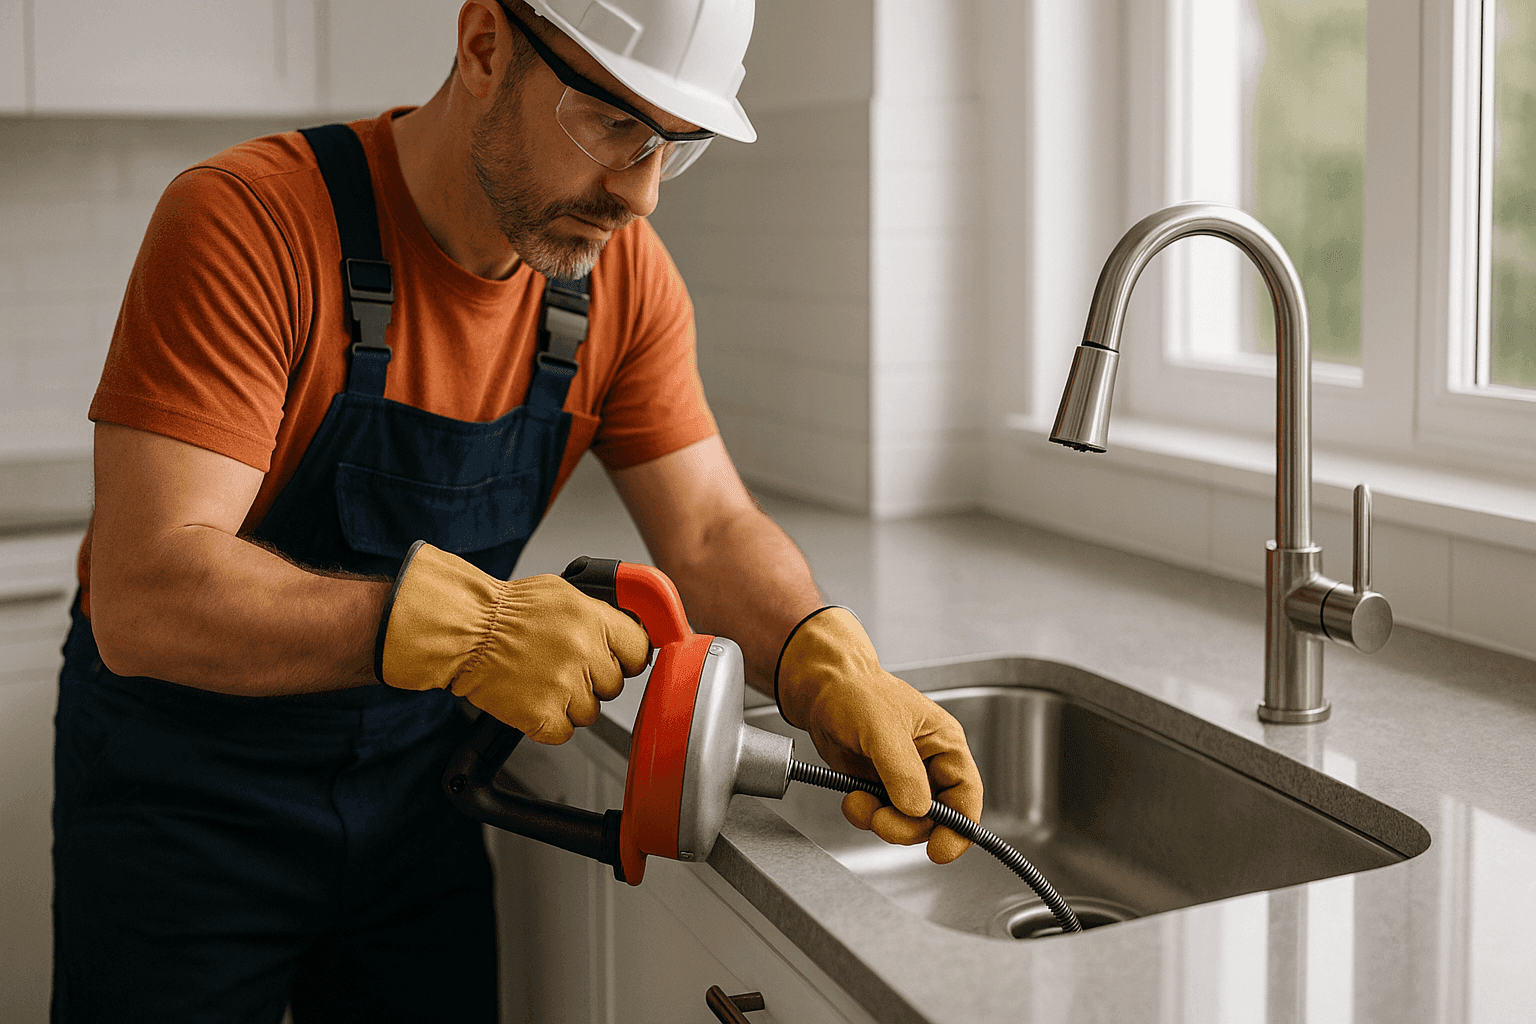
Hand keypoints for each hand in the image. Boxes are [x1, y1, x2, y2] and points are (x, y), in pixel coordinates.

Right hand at [379, 542, 651, 742]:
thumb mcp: (562, 593)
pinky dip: (549, 724)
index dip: (627, 658)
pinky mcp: (541, 715)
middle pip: (614, 685)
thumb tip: (625, 627)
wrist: (464, 630)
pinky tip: (534, 702)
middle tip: (565, 667)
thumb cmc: (505, 610)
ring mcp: (564, 686)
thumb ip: (598, 613)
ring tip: (543, 682)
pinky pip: (564, 732)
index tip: (617, 660)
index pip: (639, 650)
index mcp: (593, 619)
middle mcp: (584, 652)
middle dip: (593, 680)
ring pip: (591, 712)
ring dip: (570, 703)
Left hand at [775, 608, 982, 862]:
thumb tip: (918, 809)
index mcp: (945, 745)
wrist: (820, 690)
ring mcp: (903, 779)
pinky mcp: (878, 787)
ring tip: (859, 801)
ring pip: (907, 822)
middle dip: (908, 826)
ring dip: (882, 821)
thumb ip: (902, 771)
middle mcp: (929, 766)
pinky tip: (851, 796)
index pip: (966, 794)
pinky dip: (864, 815)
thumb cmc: (857, 692)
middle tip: (882, 821)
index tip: (941, 850)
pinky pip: (879, 817)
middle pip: (936, 818)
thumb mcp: (883, 728)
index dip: (960, 828)